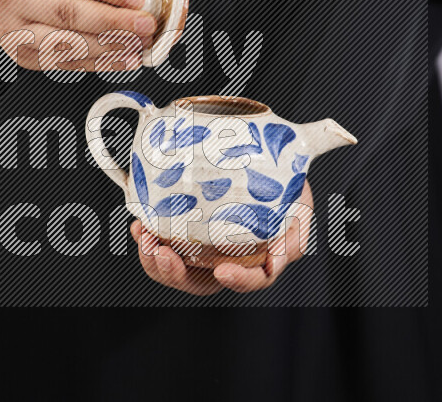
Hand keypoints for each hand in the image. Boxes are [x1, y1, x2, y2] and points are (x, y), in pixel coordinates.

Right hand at [0, 0, 155, 71]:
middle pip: (68, 14)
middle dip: (113, 22)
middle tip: (144, 26)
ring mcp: (14, 32)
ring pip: (66, 44)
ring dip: (109, 48)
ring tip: (139, 46)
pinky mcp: (23, 56)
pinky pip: (66, 63)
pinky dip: (99, 64)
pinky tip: (123, 60)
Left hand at [130, 180, 313, 294]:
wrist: (262, 159)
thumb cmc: (285, 188)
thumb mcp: (300, 207)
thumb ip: (295, 236)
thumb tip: (277, 262)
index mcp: (258, 259)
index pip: (250, 280)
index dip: (239, 281)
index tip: (223, 271)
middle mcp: (226, 258)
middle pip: (200, 282)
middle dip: (176, 274)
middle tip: (163, 254)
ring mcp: (201, 246)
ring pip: (175, 266)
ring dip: (154, 259)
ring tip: (145, 237)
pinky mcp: (182, 229)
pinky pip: (161, 241)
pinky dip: (148, 236)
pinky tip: (141, 224)